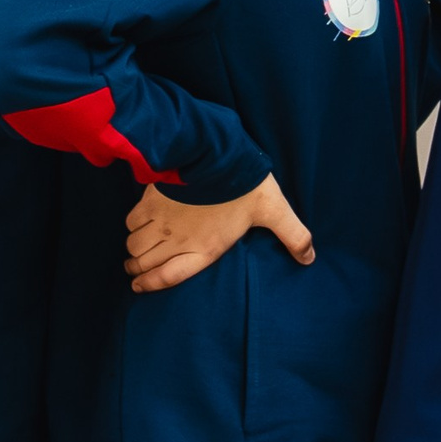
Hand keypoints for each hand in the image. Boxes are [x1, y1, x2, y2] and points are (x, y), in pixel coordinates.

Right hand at [123, 175, 313, 293]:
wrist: (216, 154)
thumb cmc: (245, 185)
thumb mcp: (275, 211)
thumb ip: (293, 236)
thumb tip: (309, 258)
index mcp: (206, 249)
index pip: (170, 277)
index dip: (150, 285)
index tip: (138, 287)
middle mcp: (178, 240)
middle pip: (144, 263)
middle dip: (137, 269)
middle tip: (135, 269)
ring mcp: (162, 222)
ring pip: (135, 245)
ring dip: (133, 250)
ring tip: (134, 250)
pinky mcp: (151, 201)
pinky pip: (131, 222)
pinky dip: (131, 227)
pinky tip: (137, 225)